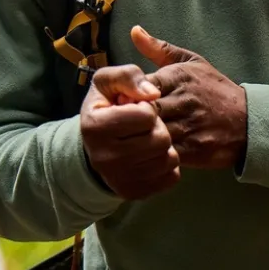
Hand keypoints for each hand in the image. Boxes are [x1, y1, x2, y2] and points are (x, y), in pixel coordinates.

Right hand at [79, 62, 180, 198]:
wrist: (96, 148)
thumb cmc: (106, 109)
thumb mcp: (108, 83)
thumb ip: (128, 75)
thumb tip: (153, 93)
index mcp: (95, 126)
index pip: (147, 115)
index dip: (147, 109)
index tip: (135, 111)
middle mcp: (104, 158)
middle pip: (161, 139)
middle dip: (158, 128)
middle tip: (143, 128)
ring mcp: (120, 180)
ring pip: (170, 158)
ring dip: (164, 146)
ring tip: (147, 141)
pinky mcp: (135, 193)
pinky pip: (172, 176)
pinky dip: (167, 165)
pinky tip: (151, 157)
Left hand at [131, 25, 247, 169]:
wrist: (248, 121)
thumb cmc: (216, 90)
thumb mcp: (192, 63)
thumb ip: (160, 49)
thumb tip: (134, 31)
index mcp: (179, 77)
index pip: (138, 85)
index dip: (126, 94)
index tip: (121, 101)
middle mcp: (183, 100)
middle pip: (141, 110)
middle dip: (128, 116)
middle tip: (119, 121)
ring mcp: (188, 126)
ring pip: (149, 132)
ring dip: (138, 136)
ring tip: (131, 136)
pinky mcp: (192, 149)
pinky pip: (162, 152)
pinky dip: (152, 152)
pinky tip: (148, 149)